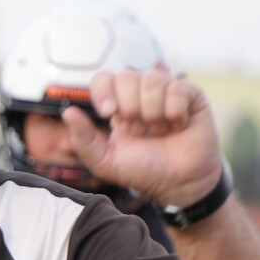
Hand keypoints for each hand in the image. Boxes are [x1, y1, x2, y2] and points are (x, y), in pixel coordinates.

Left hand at [62, 68, 223, 206]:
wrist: (178, 183)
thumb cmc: (142, 170)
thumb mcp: (105, 161)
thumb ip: (84, 139)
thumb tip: (68, 112)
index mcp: (117, 104)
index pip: (104, 78)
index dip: (103, 91)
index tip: (109, 113)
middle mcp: (140, 94)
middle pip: (126, 76)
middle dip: (130, 108)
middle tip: (139, 129)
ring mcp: (166, 92)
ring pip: (151, 81)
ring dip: (152, 112)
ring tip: (159, 130)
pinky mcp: (191, 95)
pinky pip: (177, 89)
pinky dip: (175, 112)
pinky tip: (178, 125)